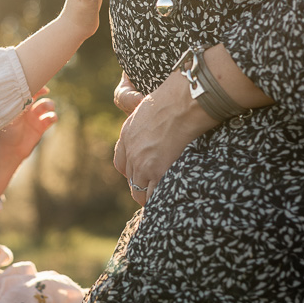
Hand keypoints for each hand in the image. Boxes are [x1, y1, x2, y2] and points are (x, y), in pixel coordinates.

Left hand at [0, 92, 56, 163]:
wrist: (10, 151)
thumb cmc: (6, 133)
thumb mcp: (11, 118)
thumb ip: (20, 107)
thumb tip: (28, 97)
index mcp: (18, 104)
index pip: (27, 90)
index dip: (34, 85)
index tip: (38, 84)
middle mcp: (27, 109)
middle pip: (38, 95)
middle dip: (43, 91)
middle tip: (46, 91)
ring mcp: (35, 117)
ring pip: (46, 105)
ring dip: (49, 104)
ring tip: (49, 108)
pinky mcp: (42, 126)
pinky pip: (51, 118)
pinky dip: (53, 116)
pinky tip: (51, 118)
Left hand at [112, 68, 216, 205]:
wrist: (182, 102)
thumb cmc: (173, 99)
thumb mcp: (149, 107)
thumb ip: (147, 123)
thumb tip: (156, 127)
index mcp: (128, 135)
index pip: (121, 164)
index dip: (132, 172)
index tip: (143, 176)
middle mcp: (131, 151)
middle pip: (132, 181)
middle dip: (144, 187)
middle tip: (158, 191)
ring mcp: (142, 164)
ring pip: (140, 193)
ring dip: (151, 198)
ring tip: (164, 202)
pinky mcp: (158, 171)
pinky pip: (155, 196)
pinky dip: (161, 201)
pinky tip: (171, 203)